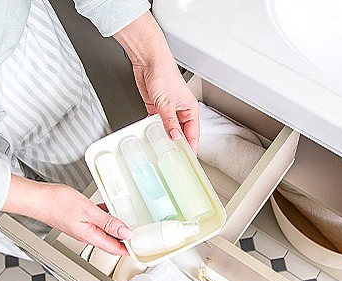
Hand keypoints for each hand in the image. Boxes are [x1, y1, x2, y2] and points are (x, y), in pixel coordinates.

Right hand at [2, 175, 130, 255]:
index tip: (141, 249)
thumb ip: (108, 222)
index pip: (114, 248)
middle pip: (111, 242)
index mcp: (90, 236)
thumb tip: (126, 232)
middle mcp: (87, 234)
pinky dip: (107, 217)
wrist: (38, 198)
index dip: (128, 250)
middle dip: (125, 241)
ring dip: (117, 229)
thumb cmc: (56, 204)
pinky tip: (110, 210)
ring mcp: (82, 227)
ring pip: (104, 231)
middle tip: (139, 238)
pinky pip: (97, 221)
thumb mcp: (88, 211)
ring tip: (129, 225)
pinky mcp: (78, 219)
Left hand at [115, 12, 199, 151]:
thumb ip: (169, 122)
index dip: (192, 146)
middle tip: (175, 158)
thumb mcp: (166, 102)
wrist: (148, 61)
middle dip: (178, 144)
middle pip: (181, 132)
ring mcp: (167, 109)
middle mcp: (180, 110)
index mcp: (189, 108)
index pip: (193, 133)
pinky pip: (157, 123)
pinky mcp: (156, 107)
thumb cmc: (163, 73)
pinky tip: (152, 135)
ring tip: (162, 150)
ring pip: (168, 128)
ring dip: (165, 137)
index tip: (189, 159)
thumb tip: (174, 137)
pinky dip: (154, 129)